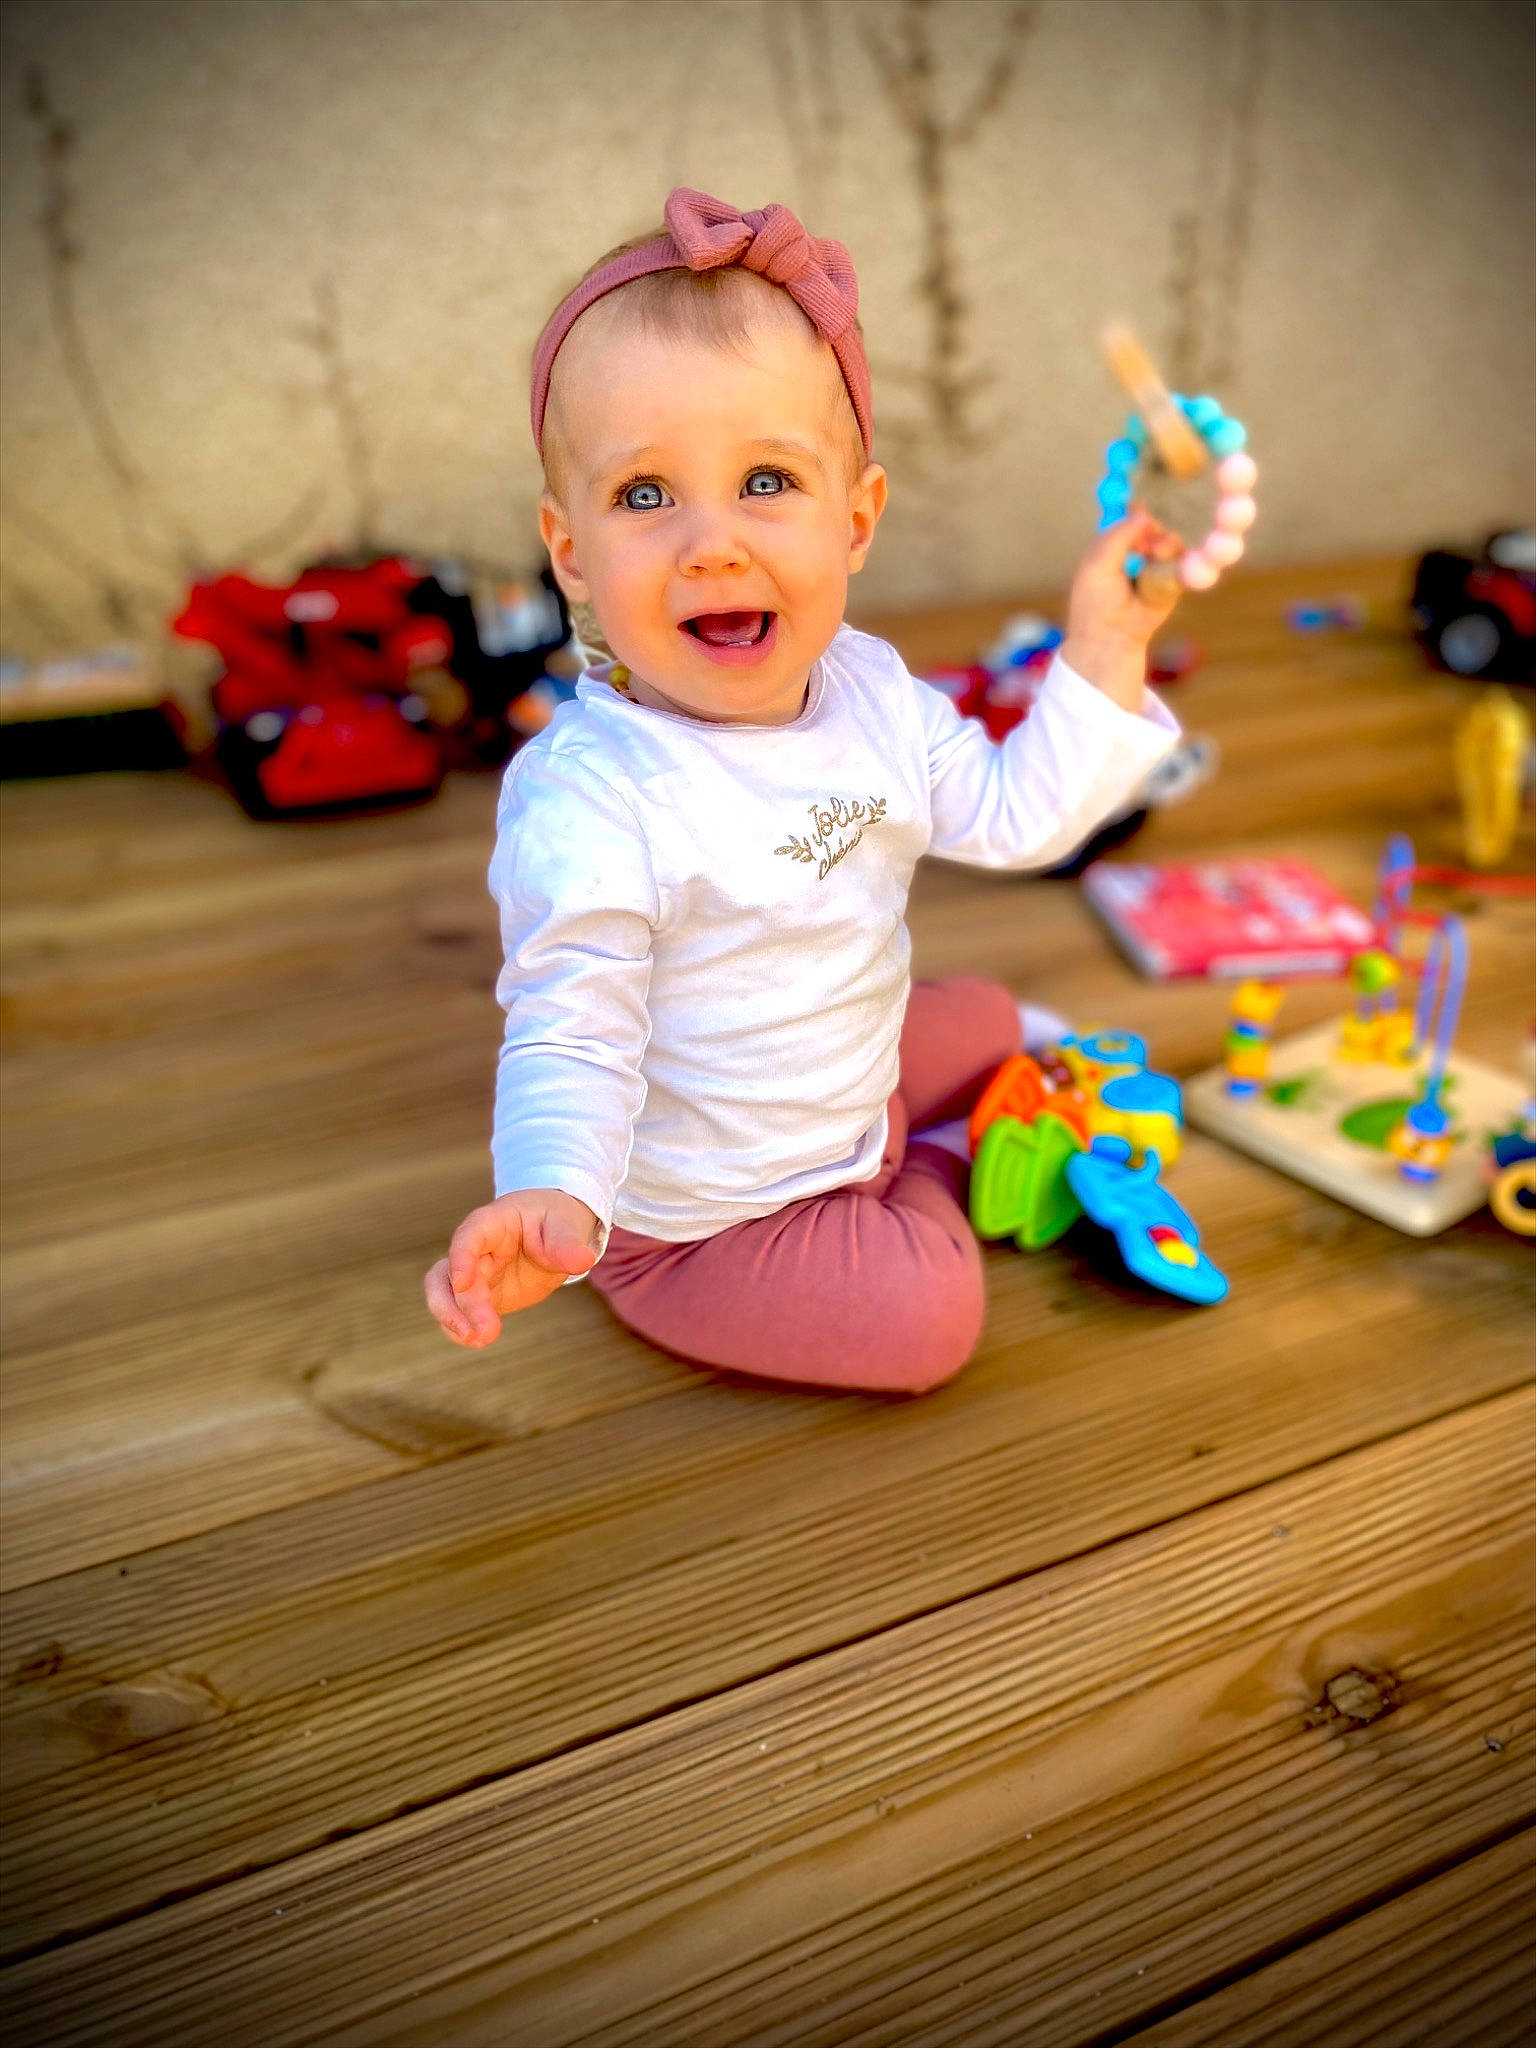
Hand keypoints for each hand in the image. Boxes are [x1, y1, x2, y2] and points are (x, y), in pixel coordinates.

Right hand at [424, 1189, 600, 1346]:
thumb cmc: (556, 1219)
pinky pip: (458, 1313)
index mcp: (494, 1222)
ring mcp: (474, 1274)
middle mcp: (475, 1249)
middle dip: (462, 1304)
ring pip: (442, 1294)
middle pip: (448, 1273)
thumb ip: (567, 1242)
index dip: (461, 1257)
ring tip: (479, 1340)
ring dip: (453, 1319)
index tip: (463, 1282)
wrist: (556, 1233)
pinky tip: (479, 1341)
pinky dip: (461, 1329)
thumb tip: (582, 1260)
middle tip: (484, 1331)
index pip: (469, 1235)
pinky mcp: (480, 1296)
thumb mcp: (566, 1223)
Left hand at [1061, 506, 1183, 712]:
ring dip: (1167, 544)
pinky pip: (1187, 564)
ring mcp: (1160, 565)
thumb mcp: (1098, 562)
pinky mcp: (1175, 581)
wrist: (1111, 636)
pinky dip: (1183, 561)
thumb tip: (1144, 513)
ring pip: (1174, 541)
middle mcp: (1141, 549)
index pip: (1135, 514)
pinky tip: (1167, 564)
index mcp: (1117, 541)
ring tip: (1154, 555)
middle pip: (1159, 524)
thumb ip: (1118, 535)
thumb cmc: (1095, 601)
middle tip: (1147, 542)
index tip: (1145, 508)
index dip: (1142, 509)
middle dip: (1156, 527)